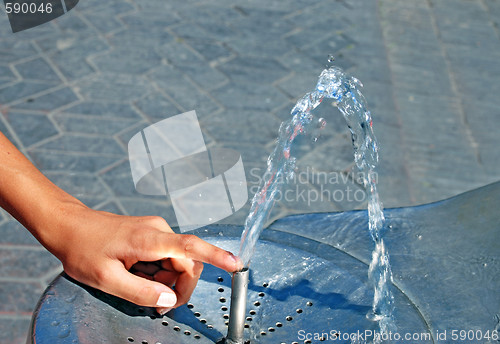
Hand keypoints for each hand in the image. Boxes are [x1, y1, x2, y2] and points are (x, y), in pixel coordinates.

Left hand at [43, 203, 241, 313]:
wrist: (69, 226)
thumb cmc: (83, 249)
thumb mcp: (106, 279)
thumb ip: (140, 292)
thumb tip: (169, 300)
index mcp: (149, 239)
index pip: (190, 247)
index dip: (216, 256)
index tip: (236, 264)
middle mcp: (158, 230)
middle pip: (186, 262)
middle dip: (178, 286)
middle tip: (158, 305)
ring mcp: (155, 230)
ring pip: (177, 261)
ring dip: (165, 279)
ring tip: (136, 283)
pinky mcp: (151, 234)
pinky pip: (166, 256)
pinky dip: (158, 271)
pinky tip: (137, 273)